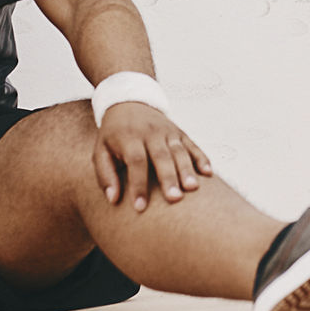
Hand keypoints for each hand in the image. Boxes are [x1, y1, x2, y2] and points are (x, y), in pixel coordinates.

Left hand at [93, 103, 212, 211]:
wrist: (128, 103)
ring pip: (179, 151)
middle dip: (168, 178)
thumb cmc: (112, 135)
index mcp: (128, 137)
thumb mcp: (100, 151)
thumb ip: (105, 175)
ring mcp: (167, 131)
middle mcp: (150, 133)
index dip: (138, 184)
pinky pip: (193, 145)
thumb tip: (113, 199)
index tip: (140, 207)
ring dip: (187, 169)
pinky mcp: (179, 132)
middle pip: (161, 156)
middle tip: (174, 199)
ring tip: (192, 189)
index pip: (136, 161)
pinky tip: (208, 173)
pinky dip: (201, 158)